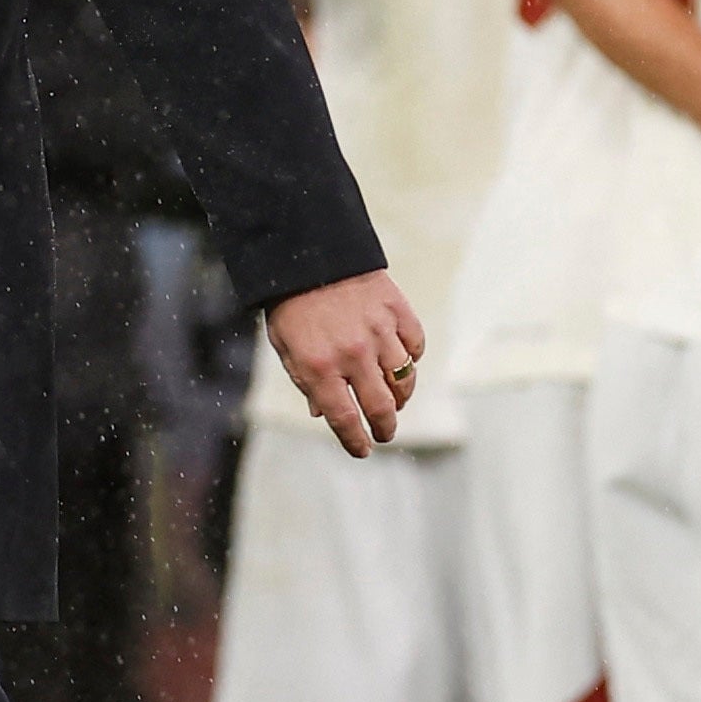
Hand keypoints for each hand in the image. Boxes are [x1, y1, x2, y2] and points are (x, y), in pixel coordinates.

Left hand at [267, 269, 427, 457]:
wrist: (309, 251)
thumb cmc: (292, 303)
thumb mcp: (285, 347)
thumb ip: (306, 382)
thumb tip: (324, 413)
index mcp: (319, 367)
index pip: (345, 420)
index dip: (356, 441)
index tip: (362, 449)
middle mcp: (353, 354)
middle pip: (381, 407)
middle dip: (385, 428)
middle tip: (384, 433)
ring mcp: (379, 332)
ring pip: (404, 381)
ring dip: (401, 398)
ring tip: (394, 403)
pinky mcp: (397, 311)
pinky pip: (415, 346)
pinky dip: (411, 359)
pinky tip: (401, 362)